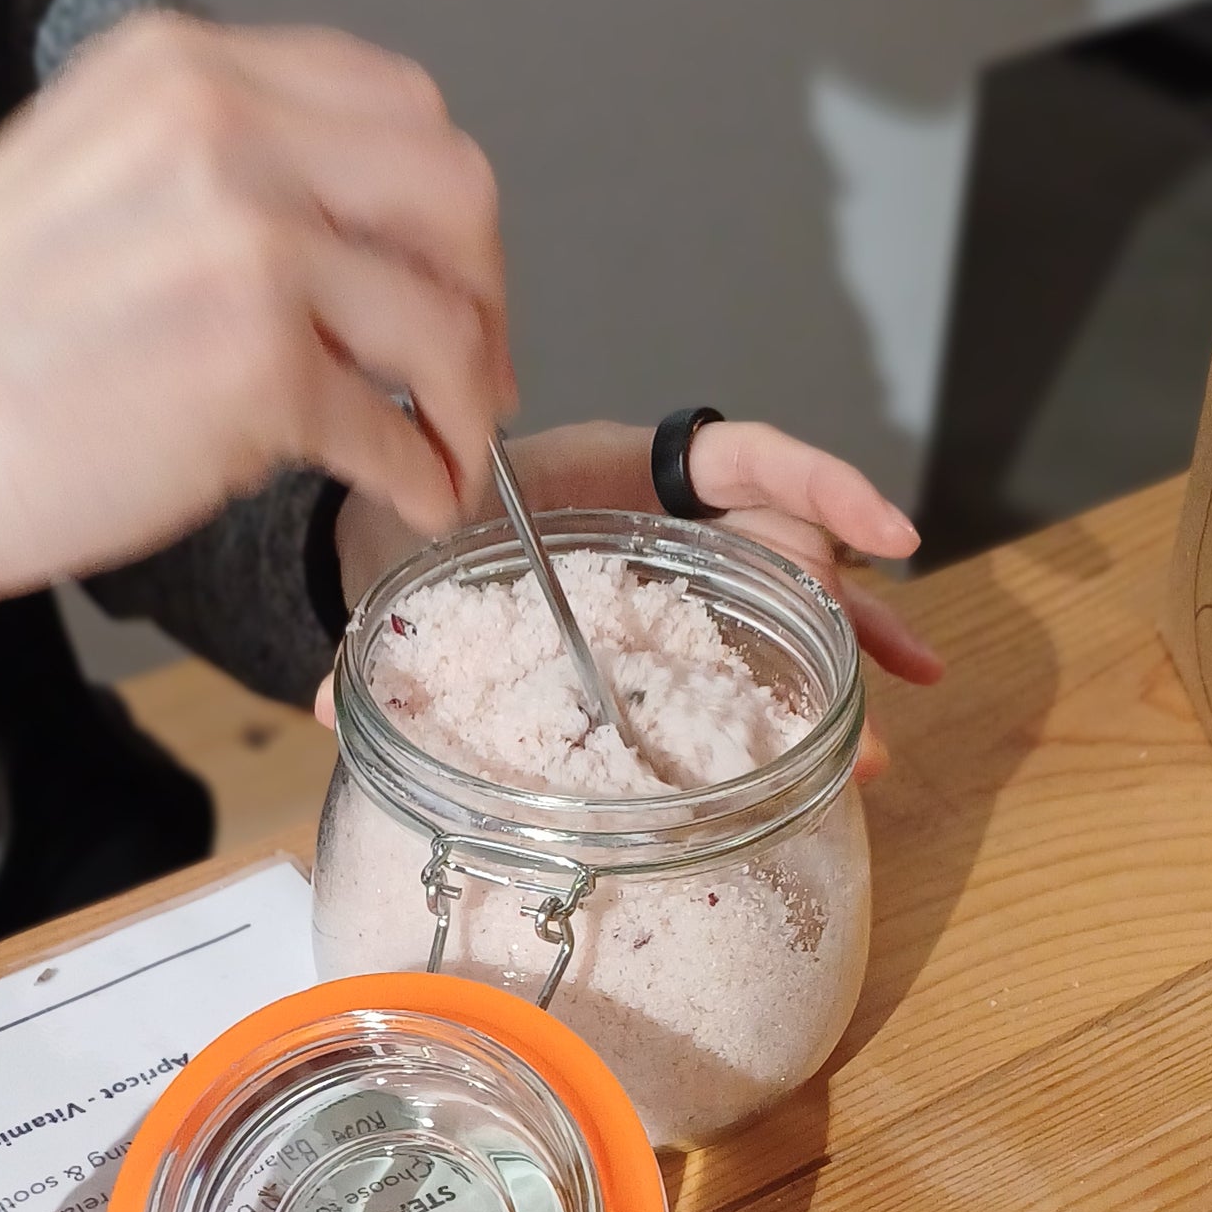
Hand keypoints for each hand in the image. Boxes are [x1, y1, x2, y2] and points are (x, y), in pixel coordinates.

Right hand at [0, 18, 510, 626]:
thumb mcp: (85, 173)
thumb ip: (211, 172)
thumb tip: (347, 250)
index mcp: (182, 68)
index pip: (396, 101)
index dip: (444, 205)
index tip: (447, 275)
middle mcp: (226, 130)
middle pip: (452, 188)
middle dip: (485, 290)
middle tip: (474, 369)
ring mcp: (246, 245)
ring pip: (441, 317)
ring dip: (466, 401)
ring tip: (446, 452)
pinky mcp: (252, 370)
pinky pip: (392, 428)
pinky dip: (421, 476)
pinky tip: (405, 500)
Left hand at [333, 416, 942, 768]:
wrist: (381, 545)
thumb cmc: (403, 527)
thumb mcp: (401, 562)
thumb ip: (376, 627)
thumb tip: (325, 704)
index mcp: (616, 472)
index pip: (745, 457)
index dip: (820, 486)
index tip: (886, 532)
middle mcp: (667, 516)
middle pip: (783, 549)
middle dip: (834, 617)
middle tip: (851, 697)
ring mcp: (681, 572)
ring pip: (788, 606)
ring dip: (842, 667)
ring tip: (872, 750)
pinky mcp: (676, 626)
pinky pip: (758, 649)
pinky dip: (808, 686)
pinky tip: (851, 754)